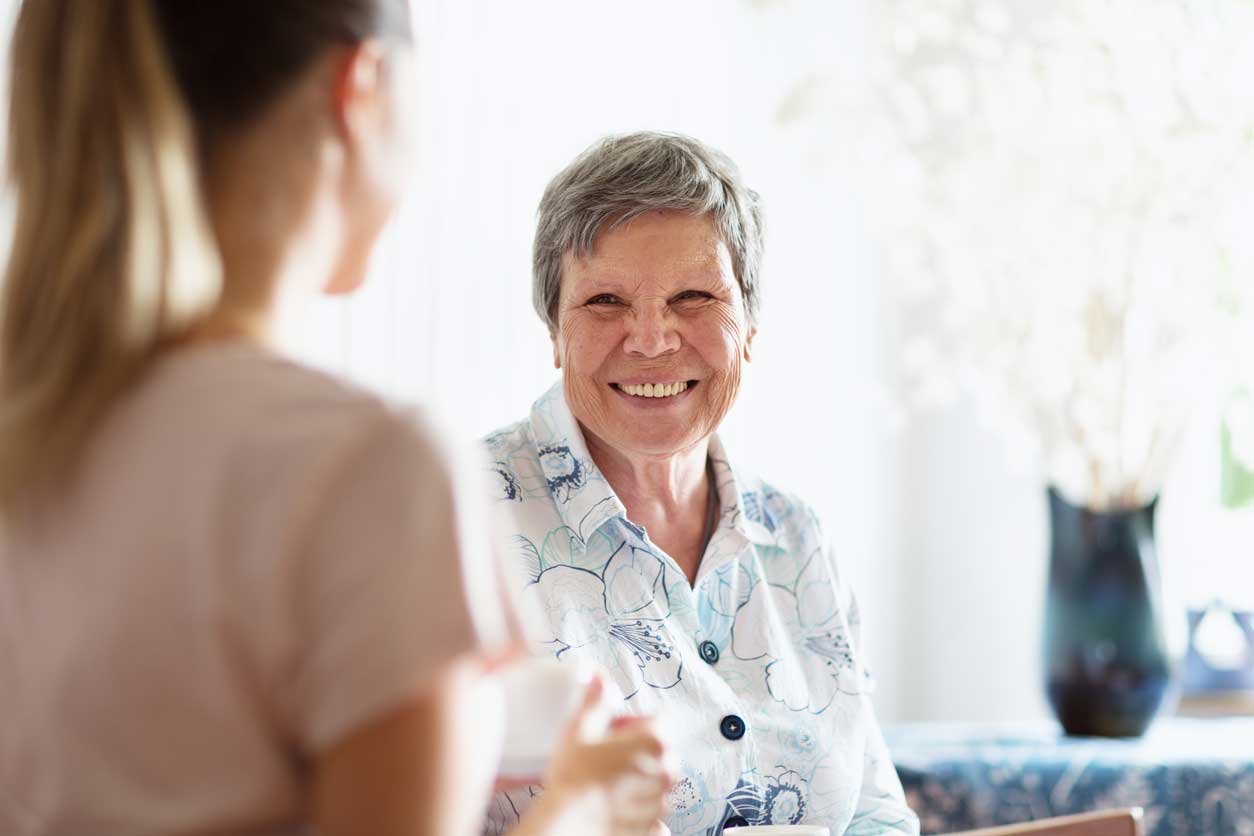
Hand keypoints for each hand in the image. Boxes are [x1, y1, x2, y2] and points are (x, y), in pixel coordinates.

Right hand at [541, 676, 673, 835]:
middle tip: (608, 756)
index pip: (658, 720)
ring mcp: (660, 802)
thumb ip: (596, 700)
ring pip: (657, 782)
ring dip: (640, 778)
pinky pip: (655, 815)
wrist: (569, 823)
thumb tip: (600, 676)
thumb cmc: (575, 776)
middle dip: (640, 750)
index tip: (613, 731)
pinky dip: (642, 810)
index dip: (633, 723)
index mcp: (655, 742)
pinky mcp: (651, 826)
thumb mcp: (581, 729)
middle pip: (661, 751)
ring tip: (607, 781)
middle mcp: (665, 772)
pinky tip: (618, 807)